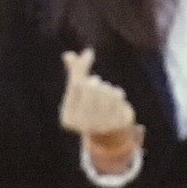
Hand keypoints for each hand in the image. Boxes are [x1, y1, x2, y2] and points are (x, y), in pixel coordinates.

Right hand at [59, 48, 143, 171]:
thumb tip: (68, 55)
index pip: (76, 85)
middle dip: (96, 82)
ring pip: (106, 90)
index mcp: (68, 119)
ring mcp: (102, 126)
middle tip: (97, 86)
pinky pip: (118, 96)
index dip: (83, 66)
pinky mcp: (118, 123)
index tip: (90, 53)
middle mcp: (83, 125)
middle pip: (91, 87)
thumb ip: (74, 74)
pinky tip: (116, 100)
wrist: (109, 134)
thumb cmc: (89, 108)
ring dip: (107, 88)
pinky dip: (117, 94)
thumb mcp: (78, 92)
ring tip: (106, 94)